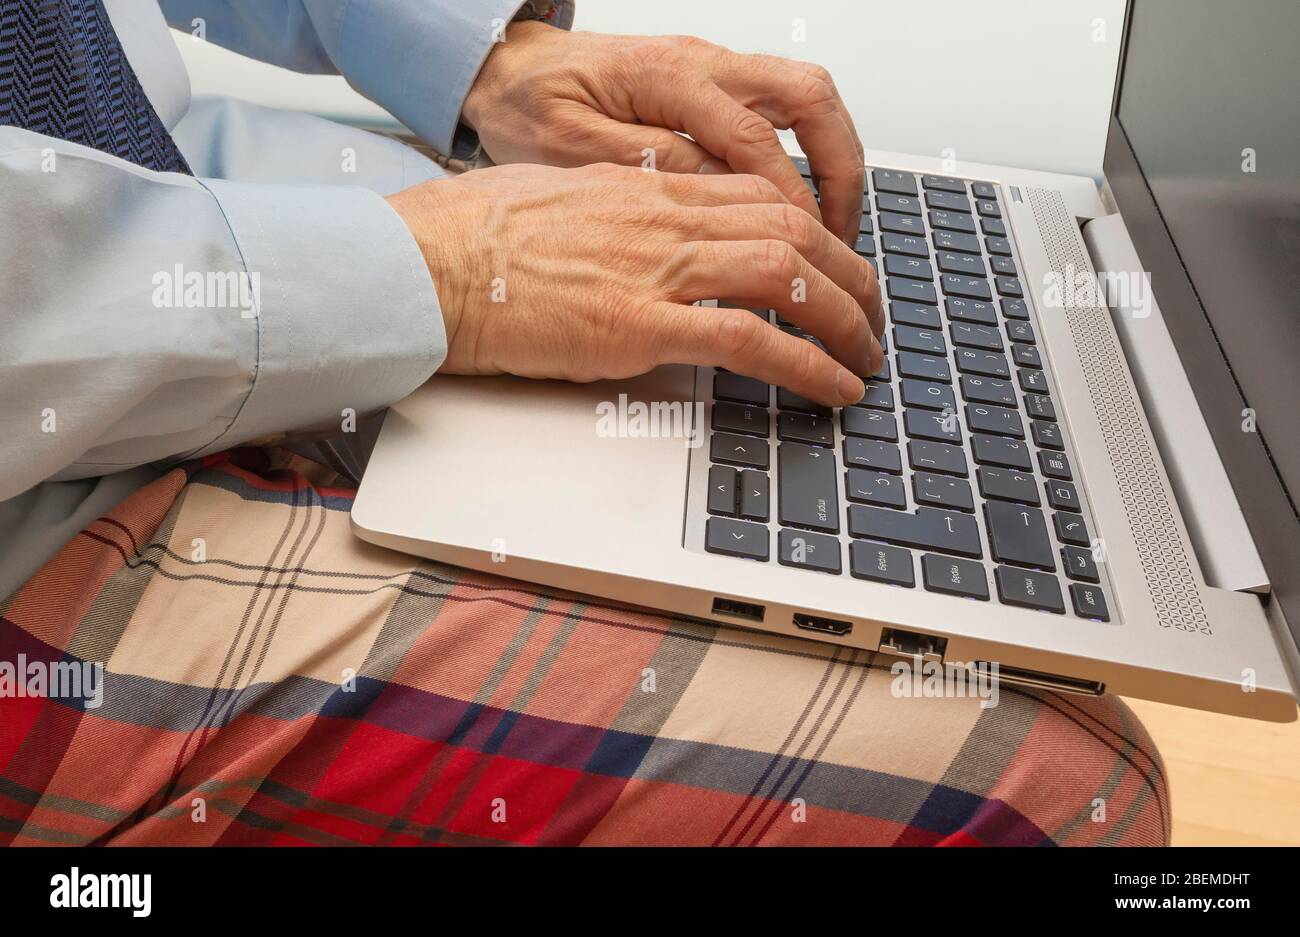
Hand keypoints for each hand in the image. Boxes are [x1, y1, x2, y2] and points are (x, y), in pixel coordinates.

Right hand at [386, 162, 882, 406]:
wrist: (426, 262)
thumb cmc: (477, 238)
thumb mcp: (564, 205)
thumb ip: (622, 221)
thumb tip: (654, 251)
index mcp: (647, 188)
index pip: (762, 197)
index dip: (816, 233)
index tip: (835, 266)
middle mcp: (664, 218)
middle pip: (794, 230)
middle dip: (851, 276)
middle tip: (873, 316)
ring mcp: (656, 269)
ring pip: (790, 275)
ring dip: (845, 321)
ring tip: (867, 358)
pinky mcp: (638, 324)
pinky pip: (751, 340)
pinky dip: (808, 365)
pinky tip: (834, 389)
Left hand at [462, 22, 865, 245]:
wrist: (507, 68)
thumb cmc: (529, 106)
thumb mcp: (572, 147)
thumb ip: (647, 164)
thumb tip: (716, 193)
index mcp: (668, 77)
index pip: (757, 140)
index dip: (791, 201)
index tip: (808, 254)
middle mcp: (703, 64)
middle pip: (809, 99)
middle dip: (841, 170)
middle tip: (842, 239)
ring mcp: (714, 71)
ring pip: (807, 100)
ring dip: (833, 162)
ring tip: (832, 231)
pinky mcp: (712, 87)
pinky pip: (782, 113)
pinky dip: (806, 157)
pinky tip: (799, 207)